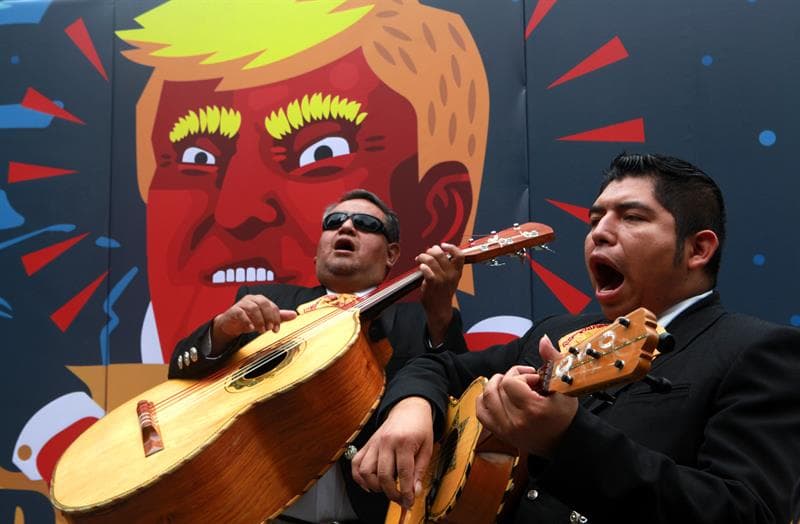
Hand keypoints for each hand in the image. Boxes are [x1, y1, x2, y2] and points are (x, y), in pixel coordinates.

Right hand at [210, 294, 296, 353]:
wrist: (231, 325)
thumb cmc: (249, 319)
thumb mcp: (265, 319)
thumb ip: (279, 316)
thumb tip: (295, 314)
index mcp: (261, 300)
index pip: (272, 306)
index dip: (276, 317)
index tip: (276, 329)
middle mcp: (252, 299)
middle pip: (263, 303)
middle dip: (269, 317)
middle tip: (269, 328)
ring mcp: (242, 304)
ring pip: (253, 307)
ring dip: (259, 320)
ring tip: (261, 330)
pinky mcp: (233, 310)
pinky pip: (240, 312)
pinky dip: (247, 320)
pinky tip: (250, 328)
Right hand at [351, 397, 433, 508]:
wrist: (409, 408)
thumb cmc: (420, 427)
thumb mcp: (427, 447)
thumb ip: (420, 470)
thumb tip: (415, 491)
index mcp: (404, 442)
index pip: (403, 474)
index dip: (405, 492)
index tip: (409, 502)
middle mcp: (386, 442)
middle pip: (383, 475)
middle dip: (391, 493)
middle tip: (399, 499)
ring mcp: (374, 443)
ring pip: (366, 471)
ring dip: (375, 486)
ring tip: (386, 489)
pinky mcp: (367, 444)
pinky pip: (356, 463)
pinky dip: (359, 477)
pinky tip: (369, 484)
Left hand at [416, 243, 463, 345]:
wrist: (440, 309)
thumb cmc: (443, 293)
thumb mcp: (451, 279)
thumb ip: (447, 266)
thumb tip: (437, 251)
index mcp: (457, 272)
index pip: (459, 255)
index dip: (451, 247)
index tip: (443, 245)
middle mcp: (451, 275)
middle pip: (441, 254)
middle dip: (431, 250)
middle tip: (427, 253)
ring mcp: (442, 279)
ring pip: (431, 260)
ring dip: (423, 257)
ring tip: (420, 259)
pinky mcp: (432, 283)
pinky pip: (426, 269)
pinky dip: (422, 266)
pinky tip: (420, 267)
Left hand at [476, 335, 577, 456]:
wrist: (566, 441)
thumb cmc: (566, 413)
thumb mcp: (565, 384)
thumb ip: (553, 359)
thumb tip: (543, 339)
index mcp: (533, 410)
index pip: (510, 383)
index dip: (521, 375)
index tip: (535, 380)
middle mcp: (516, 423)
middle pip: (497, 388)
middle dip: (510, 378)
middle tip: (525, 382)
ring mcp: (506, 430)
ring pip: (486, 398)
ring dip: (496, 386)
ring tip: (511, 385)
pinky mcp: (501, 434)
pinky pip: (481, 412)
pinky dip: (485, 399)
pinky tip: (498, 395)